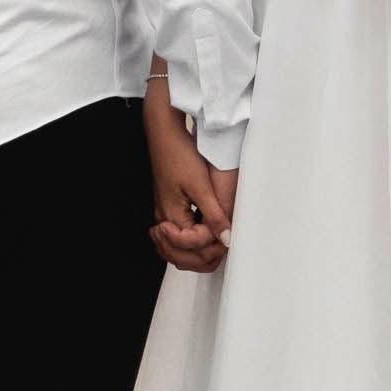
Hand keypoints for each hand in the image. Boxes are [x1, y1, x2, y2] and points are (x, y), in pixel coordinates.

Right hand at [145, 80, 237, 274]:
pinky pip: (174, 238)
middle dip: (201, 257)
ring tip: (214, 245)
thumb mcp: (201, 187)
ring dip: (194, 254)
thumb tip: (226, 240)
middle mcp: (164, 219)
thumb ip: (213, 216)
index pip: (191, 248)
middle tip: (222, 245)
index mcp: (172, 216)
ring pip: (175, 250)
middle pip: (179, 256)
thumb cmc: (180, 155)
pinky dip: (187, 244)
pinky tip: (202, 236)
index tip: (225, 236)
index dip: (210, 245)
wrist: (164, 134)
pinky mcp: (167, 208)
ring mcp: (163, 215)